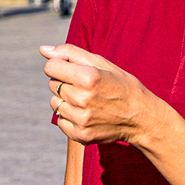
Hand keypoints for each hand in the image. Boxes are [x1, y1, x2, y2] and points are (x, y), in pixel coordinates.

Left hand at [42, 44, 162, 145]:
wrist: (141, 117)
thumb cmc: (121, 85)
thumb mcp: (101, 63)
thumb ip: (70, 53)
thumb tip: (43, 50)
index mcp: (88, 77)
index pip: (51, 67)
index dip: (61, 66)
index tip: (74, 71)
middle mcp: (82, 99)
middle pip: (53, 85)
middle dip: (65, 83)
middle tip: (86, 87)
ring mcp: (81, 119)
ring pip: (54, 103)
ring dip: (66, 100)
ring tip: (87, 101)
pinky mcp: (80, 135)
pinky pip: (60, 121)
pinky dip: (69, 117)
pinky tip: (87, 114)